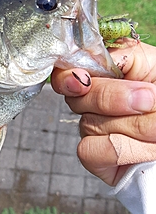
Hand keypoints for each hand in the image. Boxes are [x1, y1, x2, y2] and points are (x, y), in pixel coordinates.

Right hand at [51, 41, 155, 185]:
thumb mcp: (153, 64)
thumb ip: (124, 55)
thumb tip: (96, 61)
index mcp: (104, 74)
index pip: (67, 72)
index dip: (68, 76)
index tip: (82, 80)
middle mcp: (93, 100)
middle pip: (77, 98)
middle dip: (114, 98)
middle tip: (149, 99)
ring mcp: (93, 129)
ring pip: (90, 124)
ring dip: (134, 126)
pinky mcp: (96, 157)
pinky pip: (93, 151)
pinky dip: (127, 149)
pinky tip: (148, 148)